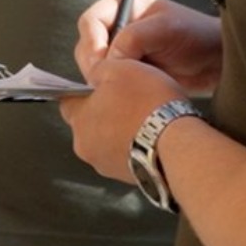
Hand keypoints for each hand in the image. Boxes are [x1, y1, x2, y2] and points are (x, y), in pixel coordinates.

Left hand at [60, 56, 184, 182]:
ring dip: (122, 132)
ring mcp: (107, 166)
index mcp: (79, 120)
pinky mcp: (128, 177)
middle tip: (129, 99)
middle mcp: (86, 148)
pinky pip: (127, 157)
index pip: (68, 103)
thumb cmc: (149, 105)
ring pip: (109, 142)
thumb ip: (99, 70)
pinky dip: (137, 147)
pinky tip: (154, 135)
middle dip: (106, 113)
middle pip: (90, 124)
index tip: (101, 86)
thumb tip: (94, 76)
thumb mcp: (120, 68)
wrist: (177, 144)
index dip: (85, 91)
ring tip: (146, 118)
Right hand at [74, 0, 222, 93]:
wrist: (214, 60)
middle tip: (106, 81)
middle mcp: (116, 24)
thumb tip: (110, 58)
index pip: (91, 21)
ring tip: (120, 87)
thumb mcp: (166, 29)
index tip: (101, 65)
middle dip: (94, 63)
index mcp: (122, 4)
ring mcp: (120, 48)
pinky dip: (110, 86)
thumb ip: (135, 38)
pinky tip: (123, 93)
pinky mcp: (126, 68)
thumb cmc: (195, 36)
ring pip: (93, 64)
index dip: (92, 44)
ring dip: (102, 76)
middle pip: (87, 44)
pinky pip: (106, 78)